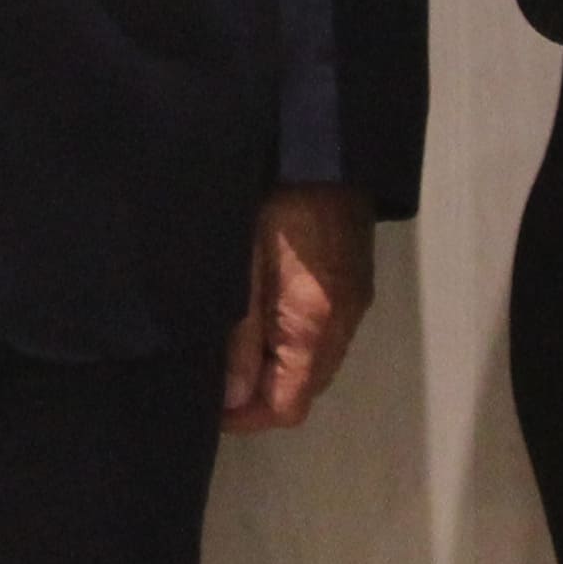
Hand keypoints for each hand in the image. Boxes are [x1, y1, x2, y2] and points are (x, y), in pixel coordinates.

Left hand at [219, 183, 375, 431]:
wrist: (326, 146)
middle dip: (260, 395)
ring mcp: (353, 302)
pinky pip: (323, 334)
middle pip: (305, 389)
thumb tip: (232, 398)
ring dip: (276, 366)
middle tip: (214, 376)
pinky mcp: (353, 281)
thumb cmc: (276, 203)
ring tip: (233, 346)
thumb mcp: (244, 267)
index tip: (209, 406)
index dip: (246, 417)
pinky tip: (263, 315)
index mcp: (314, 324)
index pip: (288, 406)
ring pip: (314, 362)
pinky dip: (292, 340)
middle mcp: (343, 323)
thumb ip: (240, 336)